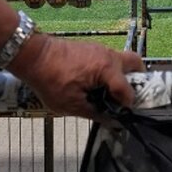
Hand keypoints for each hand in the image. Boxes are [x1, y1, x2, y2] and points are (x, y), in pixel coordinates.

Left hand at [10, 34, 143, 119]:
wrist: (34, 56)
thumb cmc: (51, 80)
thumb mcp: (71, 105)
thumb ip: (95, 114)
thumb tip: (112, 122)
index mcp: (106, 69)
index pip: (127, 89)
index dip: (128, 105)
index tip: (123, 116)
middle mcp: (108, 56)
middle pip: (135, 63)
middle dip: (137, 80)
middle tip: (128, 97)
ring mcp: (100, 49)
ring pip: (122, 60)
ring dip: (122, 76)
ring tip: (111, 95)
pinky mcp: (92, 49)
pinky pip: (109, 59)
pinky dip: (110, 71)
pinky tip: (98, 86)